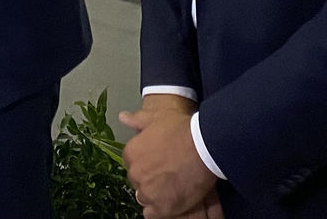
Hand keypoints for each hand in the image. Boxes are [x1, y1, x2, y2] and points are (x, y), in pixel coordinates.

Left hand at [120, 95, 217, 218]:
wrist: (204, 145)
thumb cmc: (181, 129)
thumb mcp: (157, 118)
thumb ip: (138, 120)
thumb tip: (123, 117)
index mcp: (131, 153)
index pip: (133, 164)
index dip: (147, 163)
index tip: (159, 162)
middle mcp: (135, 173)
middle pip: (139, 181)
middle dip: (150, 179)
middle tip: (168, 173)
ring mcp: (147, 192)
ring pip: (145, 197)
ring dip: (155, 194)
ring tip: (172, 186)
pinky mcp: (161, 207)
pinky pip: (152, 213)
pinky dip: (160, 209)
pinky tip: (172, 200)